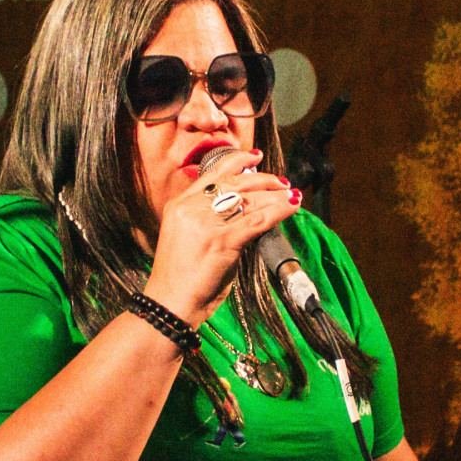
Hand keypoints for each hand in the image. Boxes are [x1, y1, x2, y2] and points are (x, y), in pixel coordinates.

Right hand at [143, 147, 298, 324]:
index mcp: (180, 204)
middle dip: (263, 179)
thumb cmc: (178, 277)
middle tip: (282, 181)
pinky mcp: (222, 241)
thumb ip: (207, 220)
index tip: (255, 157)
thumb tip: (241, 210)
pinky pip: (257, 220)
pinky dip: (278, 211)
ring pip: (249, 200)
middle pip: (234, 183)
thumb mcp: (186, 237)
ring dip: (275, 195)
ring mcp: (206, 224)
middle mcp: (191, 208)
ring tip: (291, 193)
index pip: (213, 174)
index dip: (237, 162)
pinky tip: (292, 205)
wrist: (168, 302)